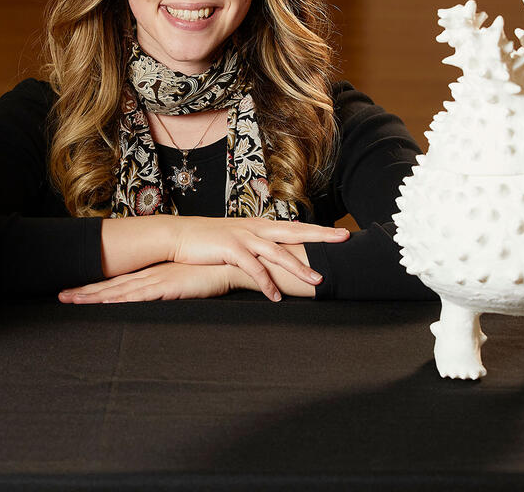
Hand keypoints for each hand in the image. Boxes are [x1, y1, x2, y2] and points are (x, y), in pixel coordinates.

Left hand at [59, 263, 239, 303]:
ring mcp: (156, 280)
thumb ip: (167, 292)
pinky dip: (122, 300)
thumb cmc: (208, 275)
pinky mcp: (168, 287)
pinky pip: (141, 296)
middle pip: (109, 287)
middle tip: (60, 297)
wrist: (229, 265)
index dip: (92, 290)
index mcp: (150, 275)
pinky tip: (107, 303)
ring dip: (94, 297)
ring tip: (72, 301)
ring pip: (118, 291)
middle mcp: (148, 276)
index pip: (115, 284)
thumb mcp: (182, 285)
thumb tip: (153, 301)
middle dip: (84, 293)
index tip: (73, 294)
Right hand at [169, 217, 348, 300]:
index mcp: (259, 225)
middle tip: (344, 239)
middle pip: (295, 232)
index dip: (318, 230)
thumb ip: (255, 244)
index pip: (295, 227)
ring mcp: (243, 237)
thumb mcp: (237, 239)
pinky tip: (276, 297)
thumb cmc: (208, 240)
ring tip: (318, 281)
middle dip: (321, 236)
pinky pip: (254, 269)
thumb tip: (272, 254)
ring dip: (299, 268)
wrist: (179, 236)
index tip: (340, 233)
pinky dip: (266, 284)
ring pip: (278, 253)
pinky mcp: (230, 249)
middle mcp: (255, 228)